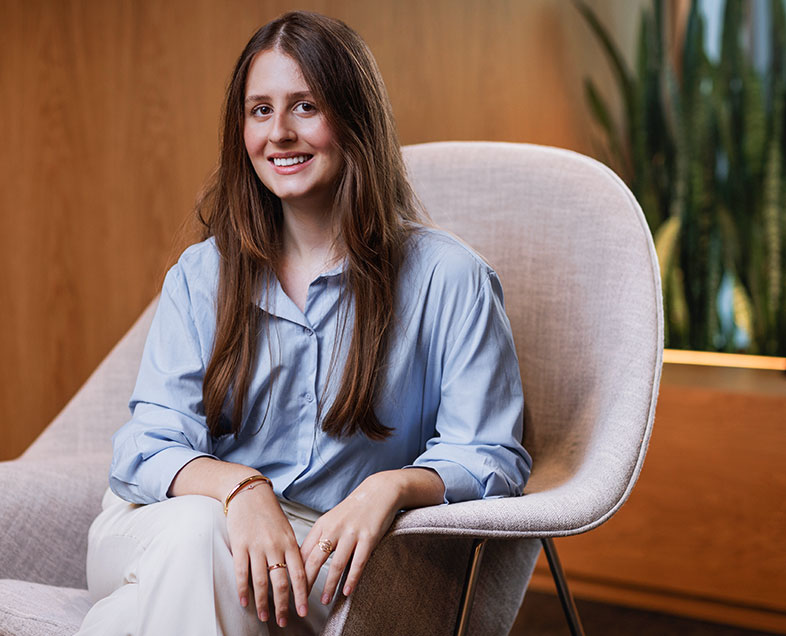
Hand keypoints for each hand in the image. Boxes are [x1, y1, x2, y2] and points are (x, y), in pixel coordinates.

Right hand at [225, 483, 308, 627]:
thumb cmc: (269, 512)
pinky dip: (243, 590)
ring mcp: (257, 547)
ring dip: (263, 602)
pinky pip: (242, 573)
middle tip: (283, 621)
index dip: (302, 595)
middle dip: (283, 605)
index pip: (299, 573)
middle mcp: (275, 546)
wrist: (249, 493)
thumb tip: (297, 573)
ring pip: (261, 582)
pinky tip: (244, 602)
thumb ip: (291, 550)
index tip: (304, 611)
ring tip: (265, 616)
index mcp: (290, 542)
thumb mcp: (286, 529)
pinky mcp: (240, 546)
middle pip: (281, 582)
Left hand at [299, 471, 401, 604]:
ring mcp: (351, 534)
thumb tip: (303, 561)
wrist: (378, 492)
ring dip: (329, 585)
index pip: (303, 553)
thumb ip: (319, 539)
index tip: (289, 590)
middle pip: (314, 561)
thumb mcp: (332, 520)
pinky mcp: (368, 538)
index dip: (294, 573)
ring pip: (336, 564)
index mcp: (321, 526)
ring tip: (324, 601)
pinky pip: (358, 562)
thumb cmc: (353, 510)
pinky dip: (351, 579)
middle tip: (301, 603)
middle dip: (306, 584)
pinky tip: (348, 591)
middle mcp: (333, 529)